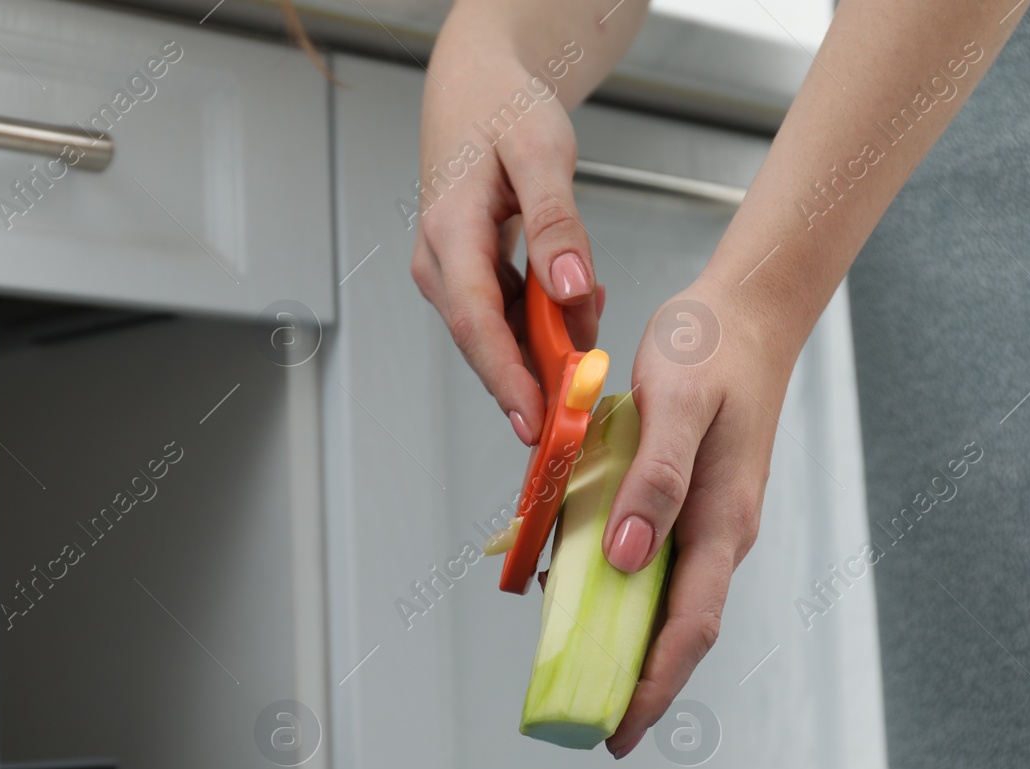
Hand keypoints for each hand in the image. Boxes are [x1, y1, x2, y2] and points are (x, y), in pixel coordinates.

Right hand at [409, 37, 601, 444]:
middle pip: (487, 342)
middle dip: (537, 376)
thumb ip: (557, 224)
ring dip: (549, 343)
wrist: (477, 86)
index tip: (539, 421)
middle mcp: (440, 264)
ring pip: (502, 335)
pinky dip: (548, 320)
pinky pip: (510, 317)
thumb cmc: (504, 107)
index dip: (508, 379)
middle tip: (585, 396)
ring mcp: (452, 274)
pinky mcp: (470, 278)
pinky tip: (578, 301)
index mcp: (449, 232)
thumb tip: (570, 290)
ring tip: (590, 320)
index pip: (477, 324)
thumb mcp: (542, 152)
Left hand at [603, 279, 791, 757]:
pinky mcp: (691, 503)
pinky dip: (620, 590)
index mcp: (722, 522)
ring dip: (629, 644)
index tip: (617, 730)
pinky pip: (654, 563)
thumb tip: (624, 560)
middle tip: (590, 727)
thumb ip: (653, 482)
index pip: (689, 627)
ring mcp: (708, 521)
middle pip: (679, 630)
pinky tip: (579, 593)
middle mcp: (720, 534)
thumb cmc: (711, 350)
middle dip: (640, 684)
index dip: (653, 685)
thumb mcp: (674, 404)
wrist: (748, 312)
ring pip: (666, 601)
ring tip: (579, 677)